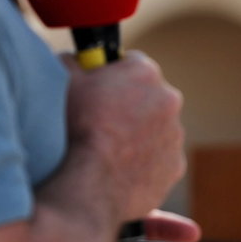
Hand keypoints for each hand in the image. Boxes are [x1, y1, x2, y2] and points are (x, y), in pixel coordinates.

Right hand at [63, 51, 186, 222]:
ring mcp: (175, 134)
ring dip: (138, 133)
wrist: (92, 183)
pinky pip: (159, 158)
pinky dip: (144, 161)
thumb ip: (72, 61)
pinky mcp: (175, 165)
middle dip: (130, 104)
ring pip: (156, 128)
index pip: (131, 63)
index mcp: (144, 71)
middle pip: (148, 95)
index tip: (100, 88)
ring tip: (110, 149)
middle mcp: (168, 98)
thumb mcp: (65, 82)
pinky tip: (121, 168)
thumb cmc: (77, 128)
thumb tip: (75, 58)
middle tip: (103, 121)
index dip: (113, 75)